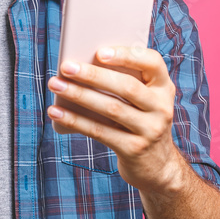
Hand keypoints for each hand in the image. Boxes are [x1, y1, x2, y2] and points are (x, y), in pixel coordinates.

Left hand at [46, 45, 185, 192]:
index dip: (127, 55)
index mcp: (164, 87)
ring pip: (111, 108)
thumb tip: (81, 64)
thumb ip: (124, 82)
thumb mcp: (143, 100)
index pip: (152, 63)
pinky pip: (99, 131)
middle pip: (126, 86)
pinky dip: (75, 120)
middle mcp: (161, 107)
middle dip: (92, 75)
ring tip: (55, 85)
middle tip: (66, 66)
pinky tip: (56, 112)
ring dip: (79, 95)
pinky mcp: (134, 149)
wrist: (157, 166)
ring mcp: (150, 130)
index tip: (100, 52)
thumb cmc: (140, 120)